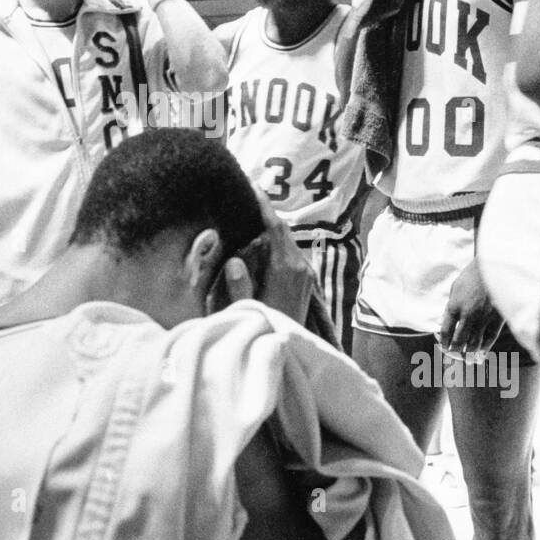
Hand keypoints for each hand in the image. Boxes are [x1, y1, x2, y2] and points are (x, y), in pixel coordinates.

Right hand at [222, 189, 314, 324]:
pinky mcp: (306, 278)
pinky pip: (289, 250)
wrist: (295, 353)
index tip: (252, 186)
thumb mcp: (249, 310)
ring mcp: (305, 271)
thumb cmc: (268, 330)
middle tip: (245, 193)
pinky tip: (260, 240)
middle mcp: (300, 266)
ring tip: (249, 213)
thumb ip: (241, 287)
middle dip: (265, 212)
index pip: (275, 229)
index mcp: (286, 269)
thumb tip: (234, 260)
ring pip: (286, 240)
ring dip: (269, 227)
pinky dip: (275, 241)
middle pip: (282, 230)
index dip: (264, 206)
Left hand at [439, 257, 503, 358]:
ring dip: (470, 354)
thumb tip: (448, 322)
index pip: (445, 331)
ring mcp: (482, 318)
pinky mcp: (496, 319)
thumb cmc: (472, 275)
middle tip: (454, 357)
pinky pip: (489, 338)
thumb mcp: (456, 288)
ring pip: (474, 342)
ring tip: (468, 361)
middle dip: (455, 351)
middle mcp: (467, 315)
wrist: (494, 266)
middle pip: (459, 340)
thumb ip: (452, 306)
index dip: (443, 342)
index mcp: (454, 306)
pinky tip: (482, 355)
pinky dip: (485, 348)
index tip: (443, 347)